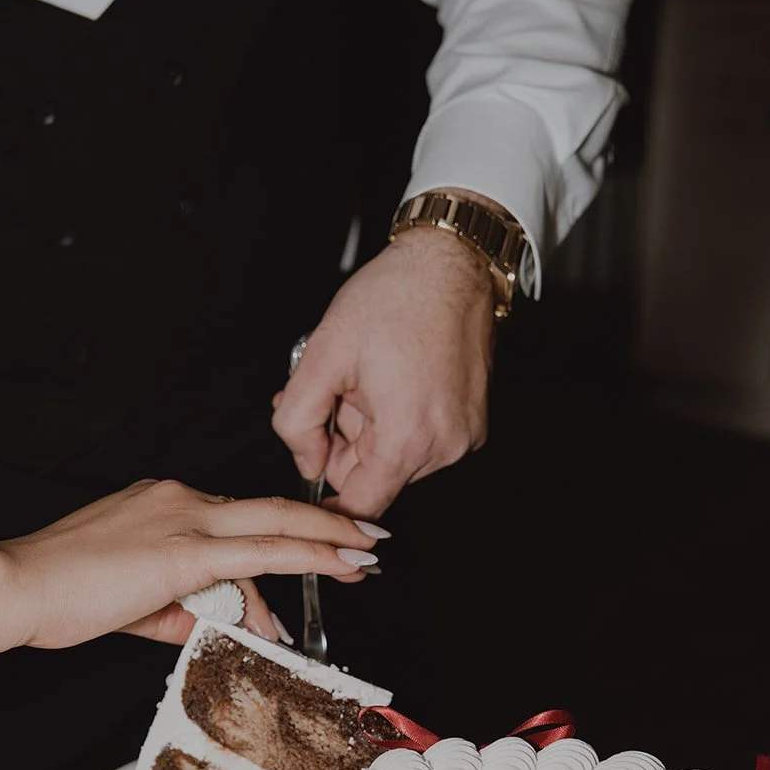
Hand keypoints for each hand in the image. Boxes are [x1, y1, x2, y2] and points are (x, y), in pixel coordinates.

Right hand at [0, 478, 383, 650]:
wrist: (18, 587)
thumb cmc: (59, 594)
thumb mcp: (136, 604)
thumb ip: (188, 610)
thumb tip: (233, 627)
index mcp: (163, 503)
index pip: (234, 523)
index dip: (280, 537)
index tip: (312, 543)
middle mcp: (179, 499)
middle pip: (269, 509)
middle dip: (325, 522)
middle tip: (368, 534)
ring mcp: (185, 519)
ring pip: (275, 526)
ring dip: (325, 545)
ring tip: (363, 560)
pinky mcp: (187, 550)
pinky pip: (264, 552)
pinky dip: (307, 558)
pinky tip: (339, 566)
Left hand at [271, 223, 495, 516]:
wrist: (450, 262)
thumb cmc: (394, 298)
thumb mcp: (322, 355)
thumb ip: (297, 421)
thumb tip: (305, 461)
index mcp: (406, 438)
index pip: (361, 506)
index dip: (329, 502)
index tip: (314, 484)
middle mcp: (443, 446)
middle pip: (375, 477)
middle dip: (348, 442)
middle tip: (341, 391)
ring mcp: (463, 436)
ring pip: (396, 458)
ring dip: (373, 428)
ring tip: (372, 377)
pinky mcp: (472, 423)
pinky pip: (422, 439)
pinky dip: (400, 419)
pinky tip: (396, 378)